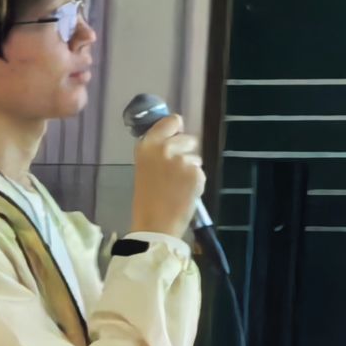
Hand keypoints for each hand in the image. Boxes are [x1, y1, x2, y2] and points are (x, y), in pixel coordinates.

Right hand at [130, 113, 204, 237]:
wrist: (155, 224)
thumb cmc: (147, 198)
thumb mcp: (145, 167)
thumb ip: (158, 150)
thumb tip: (175, 136)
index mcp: (147, 145)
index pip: (172, 120)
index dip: (176, 129)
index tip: (175, 138)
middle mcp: (165, 148)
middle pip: (189, 138)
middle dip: (186, 152)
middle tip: (174, 172)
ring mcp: (182, 161)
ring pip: (196, 157)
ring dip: (191, 168)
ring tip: (177, 185)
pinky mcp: (196, 173)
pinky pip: (200, 172)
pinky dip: (196, 182)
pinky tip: (184, 193)